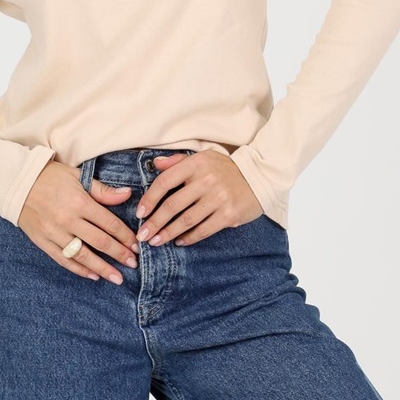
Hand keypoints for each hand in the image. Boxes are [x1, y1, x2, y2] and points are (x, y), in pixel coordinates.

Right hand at [18, 161, 140, 284]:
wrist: (17, 182)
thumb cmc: (51, 176)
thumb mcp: (78, 176)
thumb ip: (102, 190)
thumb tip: (127, 194)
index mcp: (80, 201)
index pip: (109, 223)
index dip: (125, 236)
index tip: (137, 246)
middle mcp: (68, 220)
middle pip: (99, 242)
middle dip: (119, 254)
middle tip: (133, 264)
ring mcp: (54, 233)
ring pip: (83, 255)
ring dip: (102, 268)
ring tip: (117, 278)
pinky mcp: (43, 241)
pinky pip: (63, 260)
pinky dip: (79, 269)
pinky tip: (92, 276)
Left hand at [134, 148, 263, 247]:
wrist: (259, 176)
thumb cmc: (225, 168)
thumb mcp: (203, 157)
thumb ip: (178, 161)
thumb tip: (155, 164)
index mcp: (196, 163)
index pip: (165, 182)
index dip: (150, 199)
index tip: (140, 213)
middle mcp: (206, 180)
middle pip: (173, 205)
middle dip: (155, 222)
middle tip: (143, 236)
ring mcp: (218, 198)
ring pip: (186, 220)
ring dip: (168, 233)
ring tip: (156, 241)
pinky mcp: (229, 214)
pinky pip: (204, 229)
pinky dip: (189, 238)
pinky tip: (179, 241)